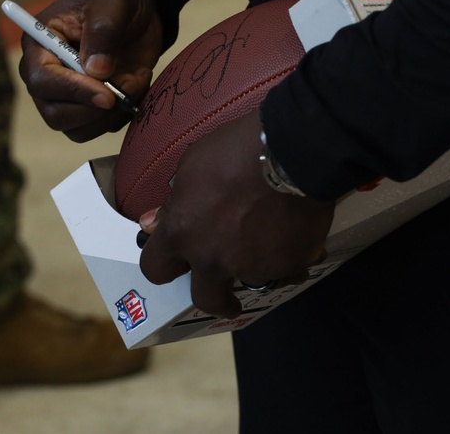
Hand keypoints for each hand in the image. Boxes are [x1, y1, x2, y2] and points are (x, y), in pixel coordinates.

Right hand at [18, 0, 164, 141]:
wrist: (136, 6)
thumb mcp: (112, 0)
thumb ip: (103, 30)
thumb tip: (97, 71)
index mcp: (40, 43)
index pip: (42, 80)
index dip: (72, 91)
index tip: (107, 94)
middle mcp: (47, 75)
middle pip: (55, 113)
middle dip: (92, 110)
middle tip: (124, 93)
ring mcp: (68, 94)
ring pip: (76, 129)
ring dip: (109, 117)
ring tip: (134, 84)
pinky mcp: (90, 106)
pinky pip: (99, 128)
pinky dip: (121, 117)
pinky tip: (135, 88)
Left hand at [138, 107, 334, 318]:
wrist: (292, 151)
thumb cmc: (235, 150)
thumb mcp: (192, 166)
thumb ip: (174, 203)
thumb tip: (151, 224)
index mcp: (182, 233)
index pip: (155, 268)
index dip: (165, 266)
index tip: (178, 267)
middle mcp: (213, 259)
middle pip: (206, 298)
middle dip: (216, 299)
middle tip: (227, 296)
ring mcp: (252, 267)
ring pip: (254, 279)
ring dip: (259, 265)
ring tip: (272, 239)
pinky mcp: (289, 265)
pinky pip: (289, 270)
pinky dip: (291, 257)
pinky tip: (297, 236)